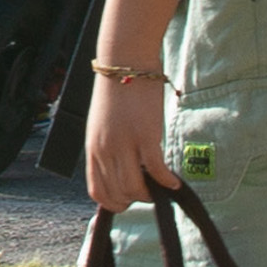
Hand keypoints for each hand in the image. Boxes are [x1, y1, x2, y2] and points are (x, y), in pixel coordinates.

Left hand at [82, 59, 167, 209]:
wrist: (124, 63)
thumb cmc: (115, 90)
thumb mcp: (100, 124)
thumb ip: (107, 147)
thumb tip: (120, 169)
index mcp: (92, 147)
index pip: (97, 190)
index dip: (112, 203)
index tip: (125, 203)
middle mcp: (105, 149)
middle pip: (118, 192)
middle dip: (134, 200)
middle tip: (147, 194)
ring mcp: (125, 143)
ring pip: (135, 186)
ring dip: (149, 194)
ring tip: (159, 189)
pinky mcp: (146, 135)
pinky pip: (156, 169)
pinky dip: (167, 182)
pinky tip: (174, 183)